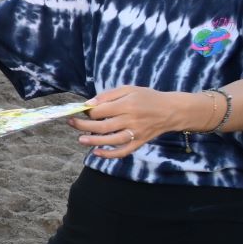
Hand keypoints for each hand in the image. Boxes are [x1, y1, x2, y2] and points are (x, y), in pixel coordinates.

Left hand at [75, 85, 198, 157]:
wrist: (171, 110)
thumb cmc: (147, 97)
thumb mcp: (129, 89)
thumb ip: (108, 95)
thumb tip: (89, 104)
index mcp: (127, 104)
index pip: (101, 111)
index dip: (88, 111)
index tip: (81, 110)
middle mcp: (131, 120)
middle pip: (103, 126)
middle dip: (83, 125)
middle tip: (71, 123)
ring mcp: (136, 133)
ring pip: (111, 140)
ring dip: (93, 141)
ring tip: (80, 139)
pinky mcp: (140, 142)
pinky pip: (123, 151)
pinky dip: (109, 154)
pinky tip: (97, 152)